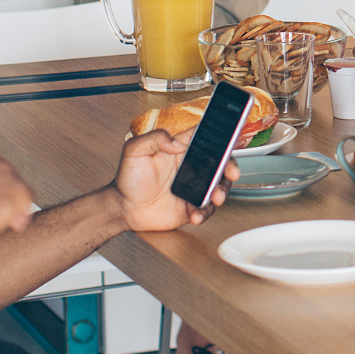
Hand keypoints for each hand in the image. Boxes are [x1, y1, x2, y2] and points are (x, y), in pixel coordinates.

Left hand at [112, 124, 238, 231]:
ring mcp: (193, 188)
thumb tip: (176, 142)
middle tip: (231, 173)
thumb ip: (154, 138)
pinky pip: (206, 209)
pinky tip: (196, 215)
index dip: (222, 139)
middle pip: (220, 163)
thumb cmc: (127, 179)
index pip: (206, 139)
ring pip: (218, 186)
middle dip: (231, 167)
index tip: (230, 141)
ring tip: (216, 198)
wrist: (123, 209)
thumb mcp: (134, 151)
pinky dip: (205, 212)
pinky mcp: (191, 206)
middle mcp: (191, 167)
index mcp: (181, 150)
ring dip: (222, 191)